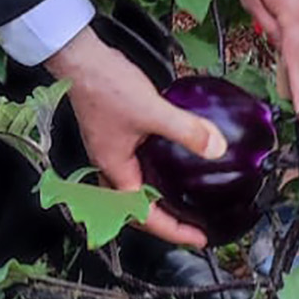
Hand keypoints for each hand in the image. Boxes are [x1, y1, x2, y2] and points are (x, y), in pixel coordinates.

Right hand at [47, 26, 226, 247]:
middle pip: (134, 211)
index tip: (198, 239)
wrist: (81, 59)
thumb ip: (186, 130)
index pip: (145, 216)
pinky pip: (133, 167)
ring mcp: (109, 150)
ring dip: (155, 201)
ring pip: (132, 189)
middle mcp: (109, 165)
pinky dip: (152, 175)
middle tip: (191, 228)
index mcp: (115, 169)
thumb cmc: (106, 85)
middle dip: (163, 223)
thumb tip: (217, 149)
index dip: (173, 231)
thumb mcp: (153, 110)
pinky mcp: (113, 135)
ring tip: (180, 203)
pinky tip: (166, 163)